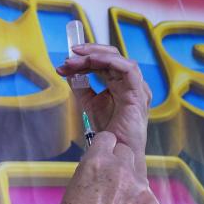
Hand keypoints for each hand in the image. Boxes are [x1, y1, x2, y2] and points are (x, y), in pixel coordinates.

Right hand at [51, 131, 160, 203]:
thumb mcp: (74, 188)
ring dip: (129, 185)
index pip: (108, 139)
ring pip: (138, 174)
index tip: (102, 159)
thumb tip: (102, 167)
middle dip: (119, 163)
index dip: (104, 150)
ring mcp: (140, 187)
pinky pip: (146, 196)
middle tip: (109, 185)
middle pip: (126, 152)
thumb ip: (92, 171)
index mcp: (95, 161)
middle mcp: (120, 169)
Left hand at [55, 44, 151, 159]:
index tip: (64, 64)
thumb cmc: (109, 130)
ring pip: (118, 59)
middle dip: (88, 54)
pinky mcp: (139, 93)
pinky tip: (92, 61)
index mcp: (121, 83)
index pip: (104, 62)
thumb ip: (82, 87)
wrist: (116, 150)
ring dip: (95, 56)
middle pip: (111, 56)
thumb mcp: (90, 103)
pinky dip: (109, 61)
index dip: (84, 59)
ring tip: (75, 61)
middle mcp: (130, 82)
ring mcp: (137, 87)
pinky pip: (128, 69)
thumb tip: (70, 72)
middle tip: (68, 57)